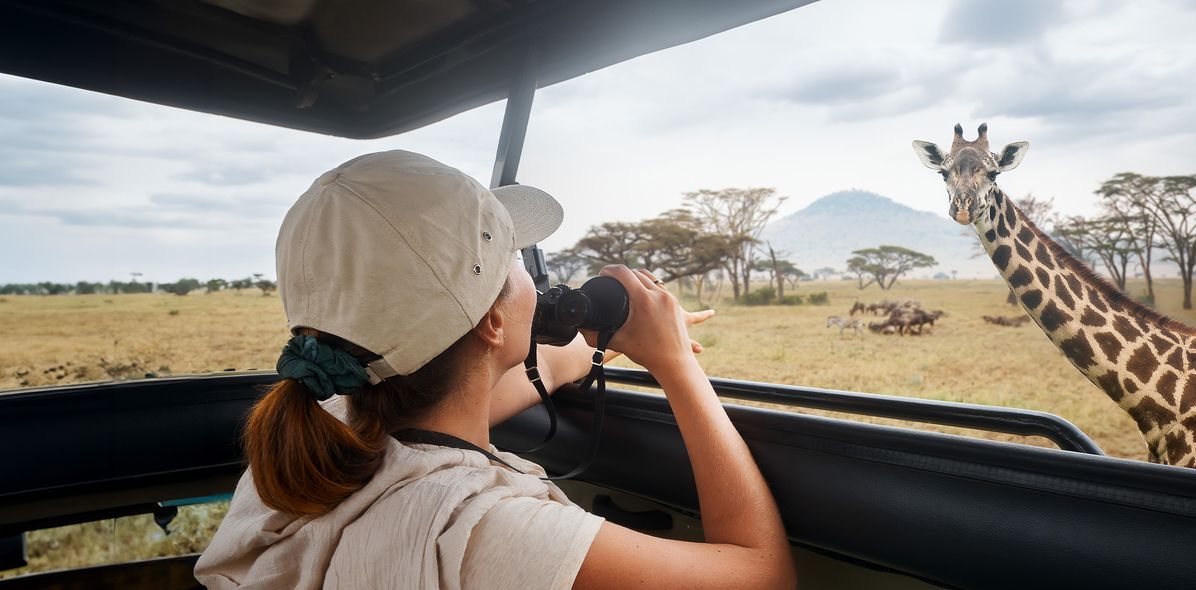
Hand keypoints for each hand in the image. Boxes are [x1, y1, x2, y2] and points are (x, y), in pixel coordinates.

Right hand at [582, 266, 714, 373]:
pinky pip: (659, 286)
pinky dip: (648, 285)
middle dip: (621, 274)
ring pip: (650, 277)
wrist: (675, 363)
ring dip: (636, 277)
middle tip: (611, 280)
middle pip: (636, 272)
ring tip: (625, 283)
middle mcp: (658, 294)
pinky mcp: (674, 303)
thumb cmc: (647, 354)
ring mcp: (669, 297)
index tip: (602, 273)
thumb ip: (596, 336)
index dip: (609, 270)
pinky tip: (642, 291)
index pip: (623, 273)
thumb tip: (579, 329)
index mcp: (643, 300)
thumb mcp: (618, 342)